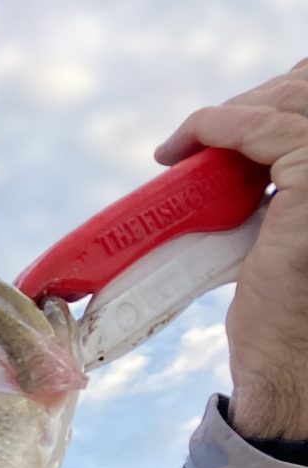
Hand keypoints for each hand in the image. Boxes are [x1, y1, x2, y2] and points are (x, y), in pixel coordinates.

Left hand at [156, 60, 307, 439]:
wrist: (290, 366)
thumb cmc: (288, 311)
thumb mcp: (290, 231)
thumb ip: (285, 191)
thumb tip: (242, 159)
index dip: (284, 97)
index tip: (233, 119)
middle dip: (257, 101)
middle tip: (204, 133)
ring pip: (288, 101)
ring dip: (231, 113)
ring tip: (187, 144)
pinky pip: (258, 129)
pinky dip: (214, 126)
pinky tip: (181, 146)